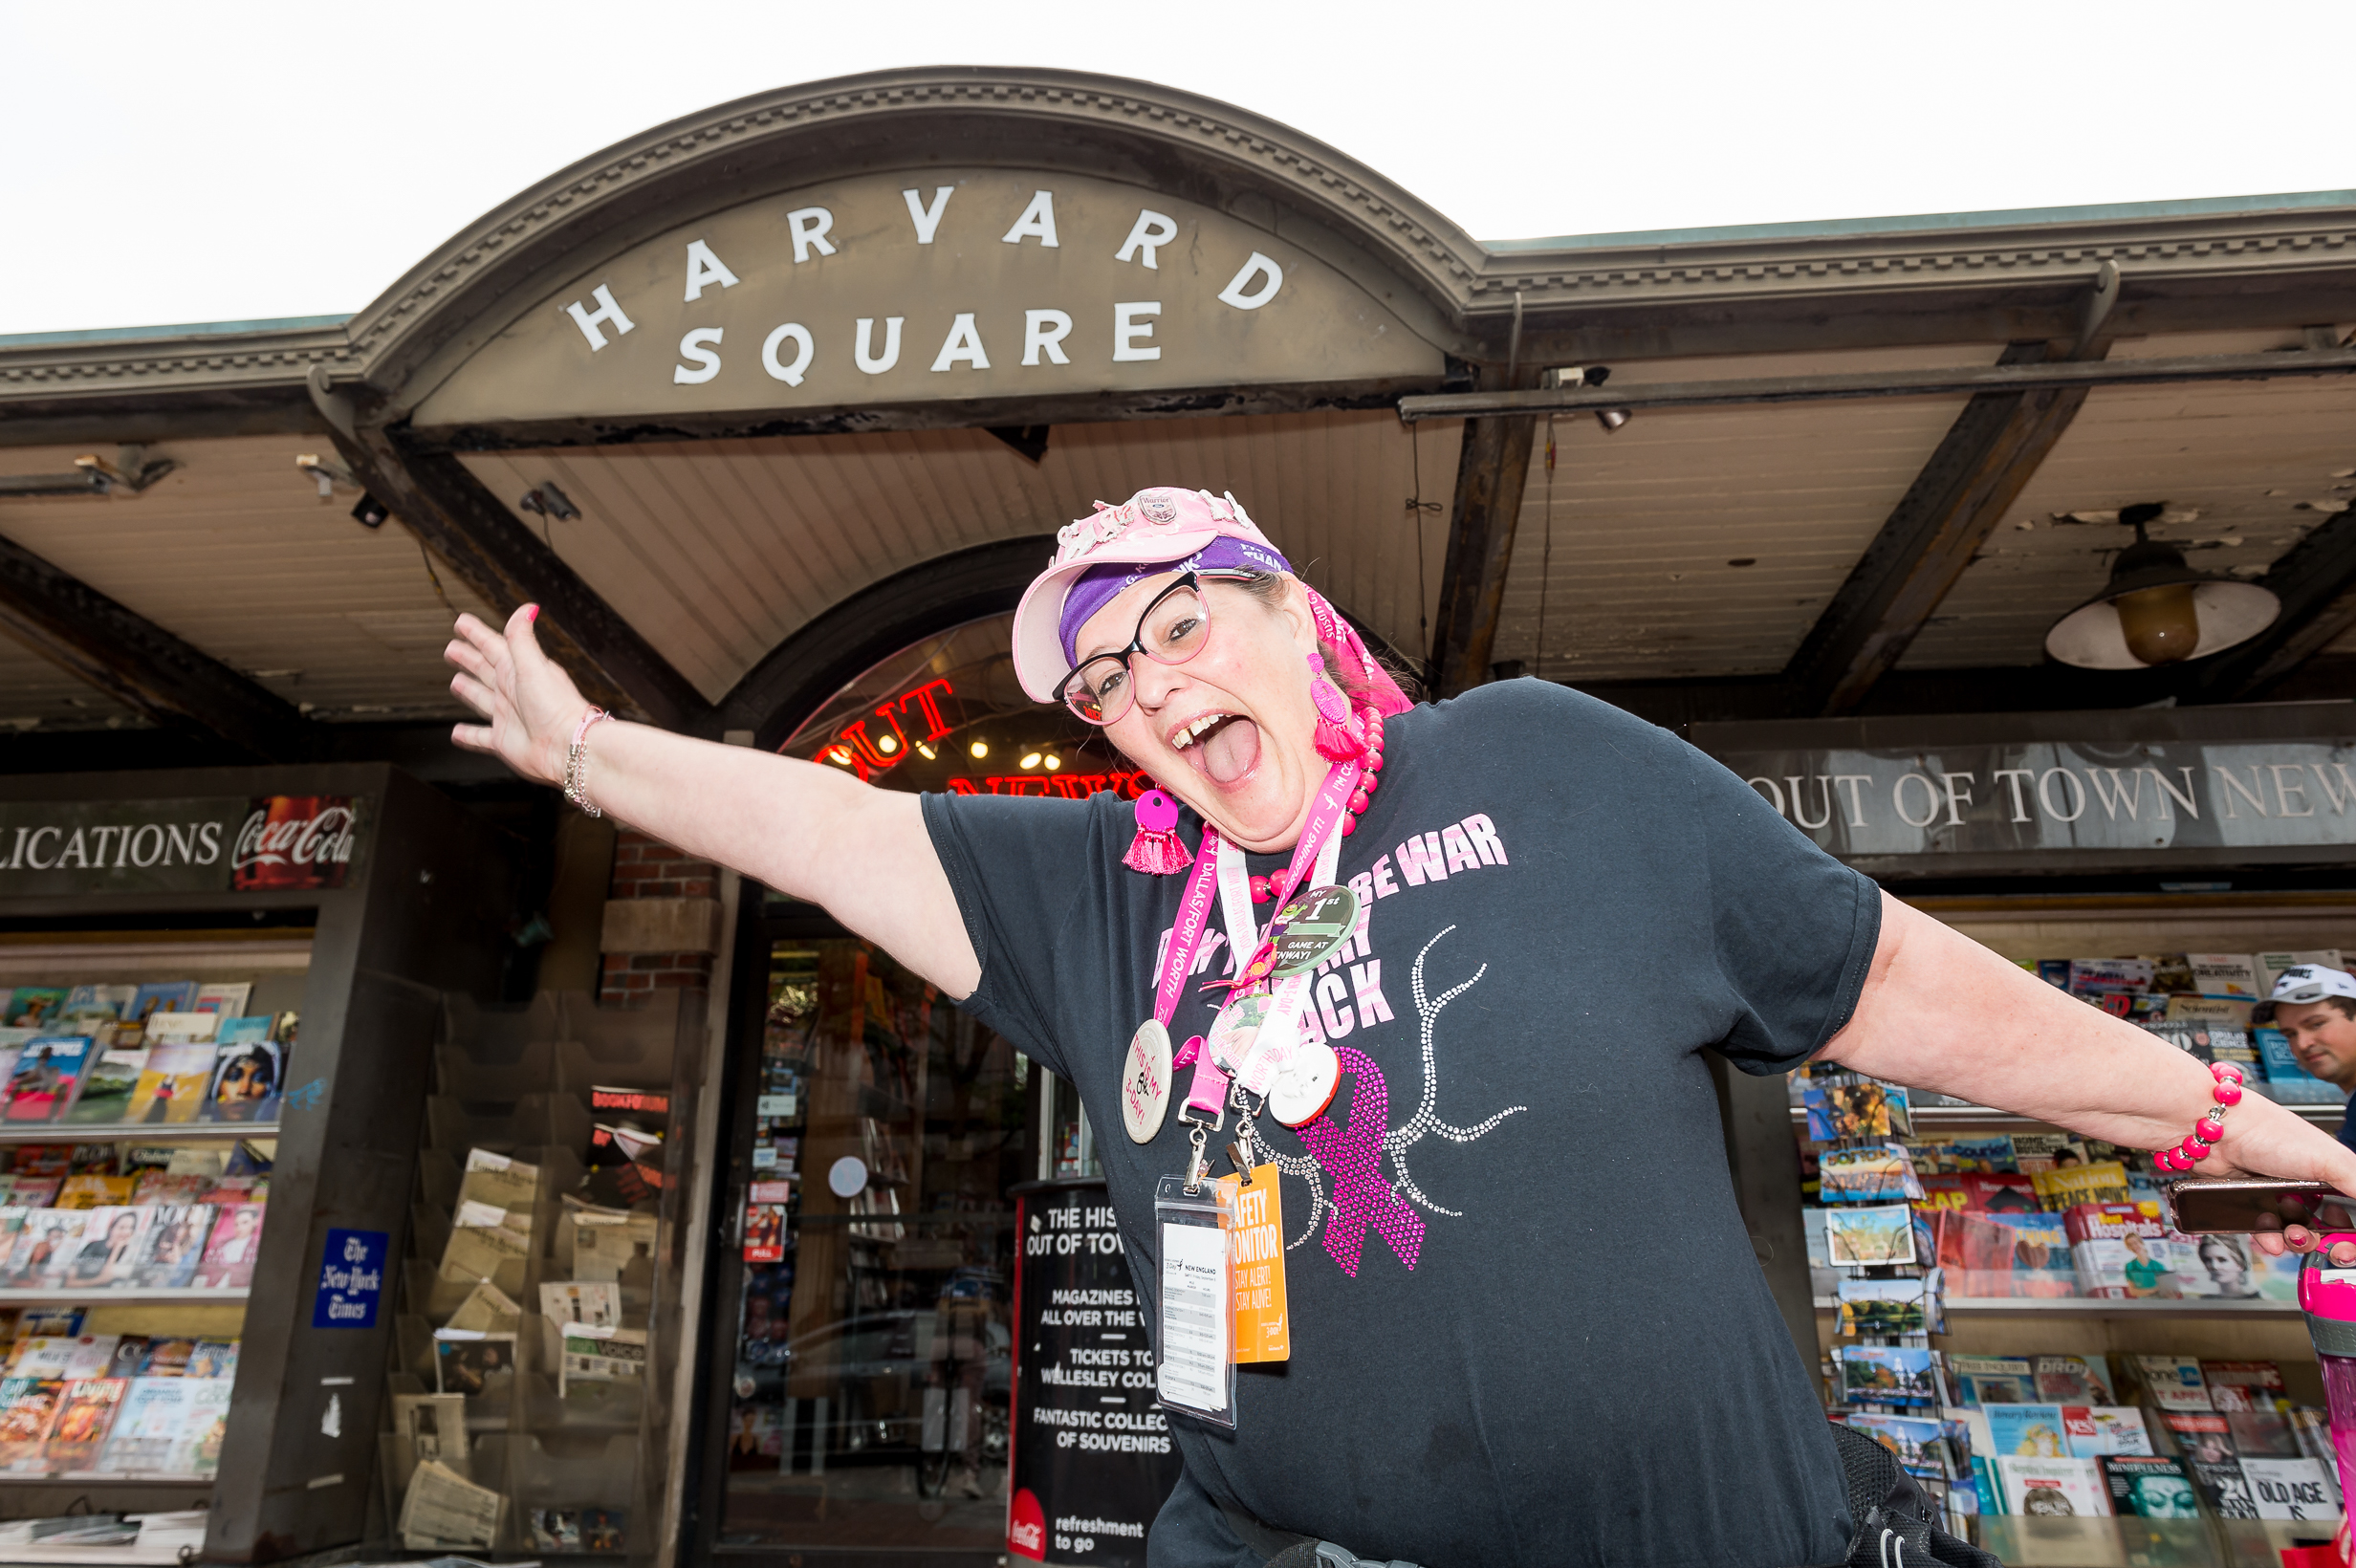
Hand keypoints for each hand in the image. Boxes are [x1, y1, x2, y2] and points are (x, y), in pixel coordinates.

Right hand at [446, 605, 590, 784]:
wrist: (568, 747)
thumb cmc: (557, 706)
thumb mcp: (534, 665)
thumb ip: (523, 638)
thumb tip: (527, 607)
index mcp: (518, 670)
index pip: (493, 646)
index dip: (476, 634)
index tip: (461, 622)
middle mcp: (512, 692)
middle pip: (484, 670)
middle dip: (468, 658)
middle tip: (451, 649)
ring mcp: (507, 716)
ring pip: (481, 699)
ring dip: (468, 690)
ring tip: (456, 682)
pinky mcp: (503, 741)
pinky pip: (480, 737)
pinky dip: (468, 735)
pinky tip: (457, 733)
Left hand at [2209, 1095, 2355, 1260]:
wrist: (2209, 1130)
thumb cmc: (2267, 1131)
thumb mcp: (2329, 1159)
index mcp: (2330, 1169)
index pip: (2353, 1211)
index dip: (2352, 1235)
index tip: (2349, 1248)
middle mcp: (2305, 1182)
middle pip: (2325, 1228)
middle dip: (2325, 1241)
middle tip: (2320, 1245)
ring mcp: (2275, 1193)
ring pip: (2293, 1233)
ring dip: (2293, 1241)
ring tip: (2285, 1235)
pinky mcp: (2246, 1202)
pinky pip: (2263, 1231)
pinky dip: (2267, 1239)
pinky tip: (2265, 1237)